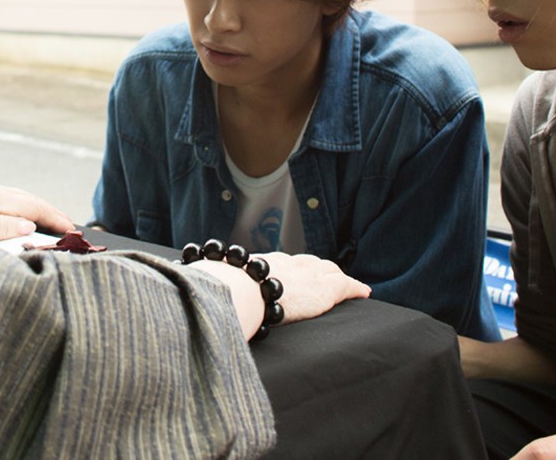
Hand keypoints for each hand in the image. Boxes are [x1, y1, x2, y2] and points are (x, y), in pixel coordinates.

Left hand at [0, 179, 75, 240]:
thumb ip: (0, 229)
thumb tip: (29, 225)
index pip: (34, 205)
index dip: (55, 217)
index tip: (74, 229)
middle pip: (27, 198)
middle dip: (49, 211)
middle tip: (69, 227)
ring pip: (13, 198)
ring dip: (33, 209)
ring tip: (47, 224)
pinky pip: (0, 200)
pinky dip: (16, 209)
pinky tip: (13, 219)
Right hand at [190, 251, 368, 339]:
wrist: (235, 292)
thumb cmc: (219, 292)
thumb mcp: (214, 287)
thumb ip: (213, 289)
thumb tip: (191, 290)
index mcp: (260, 262)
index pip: (283, 262)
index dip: (294, 267)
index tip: (296, 272)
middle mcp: (285, 263)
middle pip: (309, 262)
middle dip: (319, 268)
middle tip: (327, 274)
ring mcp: (305, 274)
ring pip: (328, 271)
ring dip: (336, 277)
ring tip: (344, 283)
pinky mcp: (321, 290)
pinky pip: (344, 286)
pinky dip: (354, 288)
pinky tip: (364, 293)